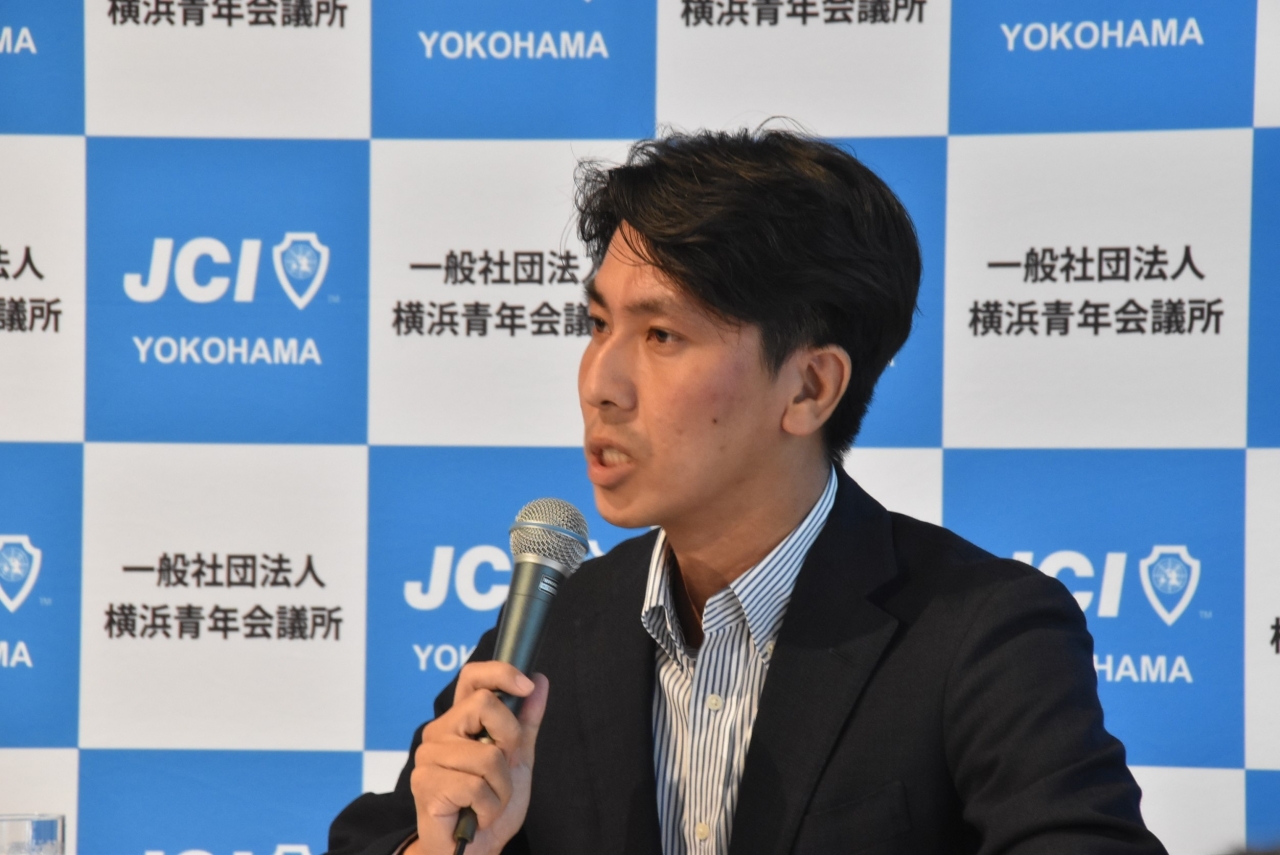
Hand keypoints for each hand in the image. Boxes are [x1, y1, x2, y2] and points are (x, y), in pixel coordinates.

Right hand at [405, 661, 549, 854]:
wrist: (473, 849)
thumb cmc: (489, 804)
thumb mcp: (517, 758)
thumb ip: (526, 721)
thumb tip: (539, 681)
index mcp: (458, 720)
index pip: (473, 677)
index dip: (501, 673)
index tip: (526, 686)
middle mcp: (438, 732)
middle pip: (484, 705)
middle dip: (509, 741)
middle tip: (502, 770)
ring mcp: (428, 758)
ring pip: (487, 754)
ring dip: (501, 786)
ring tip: (488, 801)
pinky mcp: (426, 785)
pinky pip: (477, 785)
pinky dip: (489, 805)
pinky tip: (478, 814)